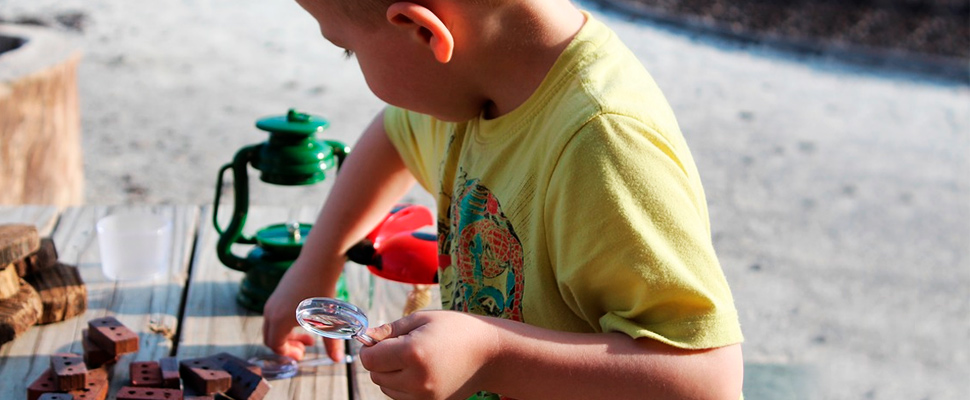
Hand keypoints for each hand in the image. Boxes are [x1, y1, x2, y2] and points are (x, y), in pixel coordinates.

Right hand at [261, 255, 345, 361]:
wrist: (319, 260)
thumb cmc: (322, 289)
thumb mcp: (328, 319)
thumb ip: (331, 342)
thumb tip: (337, 359)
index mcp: (279, 320)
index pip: (275, 346)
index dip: (288, 354)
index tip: (303, 354)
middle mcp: (271, 311)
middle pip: (271, 338)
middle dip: (287, 346)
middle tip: (306, 347)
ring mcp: (272, 301)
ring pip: (273, 326)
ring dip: (288, 334)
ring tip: (310, 334)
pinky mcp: (277, 293)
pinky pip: (276, 315)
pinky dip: (286, 323)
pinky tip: (306, 319)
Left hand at [358, 311, 499, 399]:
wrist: (490, 354)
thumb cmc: (457, 329)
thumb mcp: (422, 319)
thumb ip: (390, 329)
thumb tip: (367, 338)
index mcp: (412, 353)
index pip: (369, 358)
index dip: (370, 347)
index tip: (380, 339)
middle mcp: (416, 379)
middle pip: (375, 375)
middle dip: (380, 360)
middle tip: (400, 345)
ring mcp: (424, 396)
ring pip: (386, 388)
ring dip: (390, 374)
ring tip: (413, 358)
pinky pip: (402, 397)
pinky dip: (403, 385)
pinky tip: (420, 370)